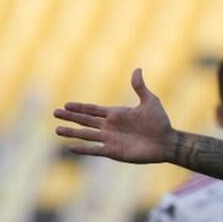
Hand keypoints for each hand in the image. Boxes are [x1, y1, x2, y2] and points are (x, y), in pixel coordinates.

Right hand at [54, 68, 173, 163]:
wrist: (167, 142)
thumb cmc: (161, 122)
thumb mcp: (150, 101)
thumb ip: (140, 87)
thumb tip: (137, 69)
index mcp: (116, 114)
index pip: (93, 110)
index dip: (80, 107)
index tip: (66, 104)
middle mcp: (110, 127)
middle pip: (85, 121)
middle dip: (70, 117)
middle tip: (55, 113)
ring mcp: (111, 139)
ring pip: (86, 135)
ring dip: (72, 132)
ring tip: (57, 130)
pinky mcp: (114, 151)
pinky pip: (95, 149)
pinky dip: (84, 149)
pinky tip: (71, 148)